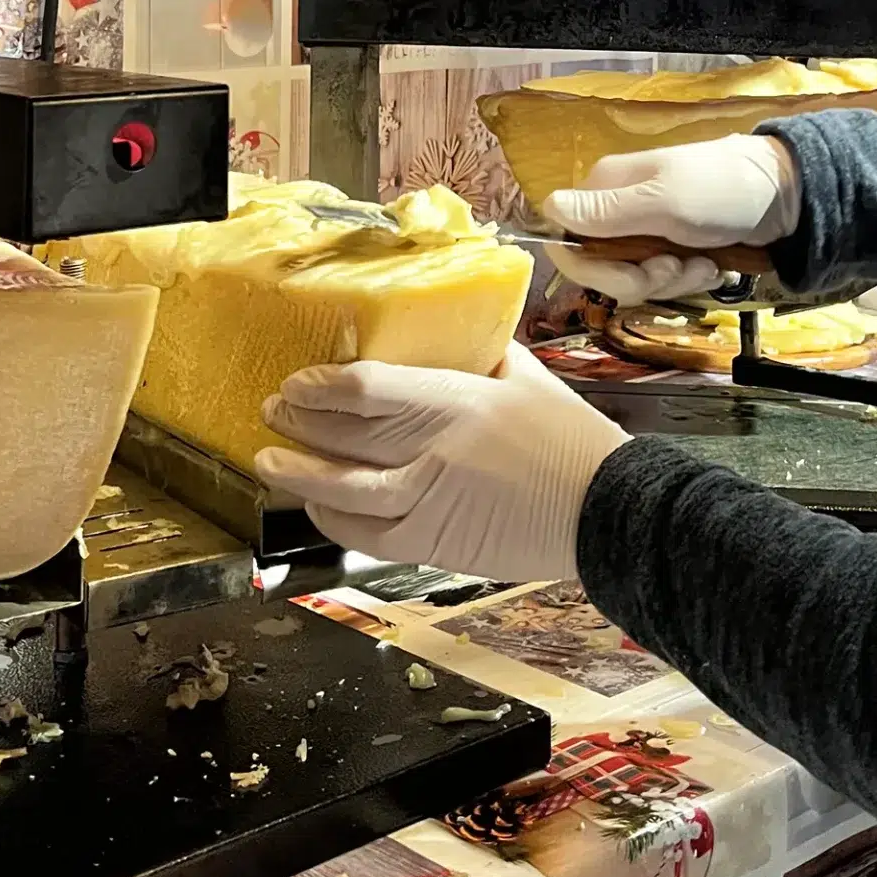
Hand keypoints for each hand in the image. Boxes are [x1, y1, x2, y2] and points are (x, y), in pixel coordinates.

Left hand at [252, 345, 625, 582]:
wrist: (607, 512)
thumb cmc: (573, 442)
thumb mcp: (527, 377)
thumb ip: (482, 353)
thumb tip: (451, 331)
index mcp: (459, 403)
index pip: (368, 391)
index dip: (322, 387)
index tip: (297, 380)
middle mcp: (435, 454)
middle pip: (346, 438)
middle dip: (300, 423)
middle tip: (272, 409)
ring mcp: (431, 504)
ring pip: (345, 494)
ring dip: (299, 476)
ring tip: (269, 460)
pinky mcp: (436, 545)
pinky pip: (368, 536)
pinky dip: (335, 522)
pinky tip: (317, 508)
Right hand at [543, 134, 800, 305]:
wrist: (787, 194)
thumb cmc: (723, 189)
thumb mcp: (663, 202)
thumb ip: (605, 212)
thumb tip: (546, 208)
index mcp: (605, 189)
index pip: (567, 243)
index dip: (595, 270)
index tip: (636, 276)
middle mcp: (617, 210)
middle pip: (601, 268)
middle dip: (643, 280)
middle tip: (678, 267)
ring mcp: (646, 229)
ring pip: (635, 279)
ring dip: (672, 281)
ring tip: (705, 262)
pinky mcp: (673, 246)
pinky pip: (664, 279)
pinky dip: (689, 279)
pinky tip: (713, 264)